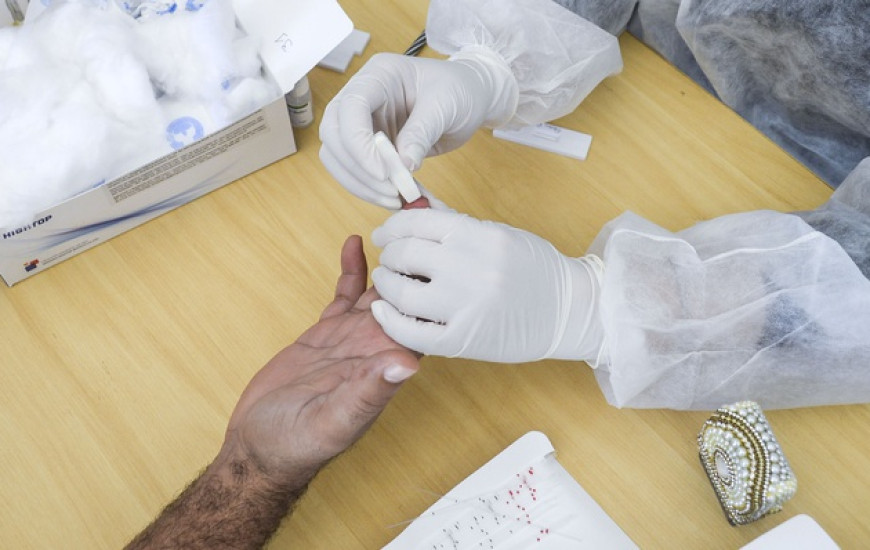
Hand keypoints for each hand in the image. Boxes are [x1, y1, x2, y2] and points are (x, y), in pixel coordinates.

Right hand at [221, 235, 418, 487]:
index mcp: (387, 365)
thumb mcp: (335, 420)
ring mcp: (353, 337)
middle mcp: (377, 346)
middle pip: (409, 296)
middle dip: (420, 259)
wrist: (261, 445)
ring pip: (381, 289)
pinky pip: (346, 294)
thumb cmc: (300, 444)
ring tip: (402, 221)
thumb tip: (407, 364)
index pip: (423, 321)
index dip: (436, 288)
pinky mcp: (327, 332)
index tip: (447, 251)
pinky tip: (355, 243)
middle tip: (429, 213)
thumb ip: (369, 392)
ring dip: (393, 259)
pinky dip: (352, 269)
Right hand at [319, 50, 516, 208]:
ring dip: (360, 183)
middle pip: (333, 134)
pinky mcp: (368, 144)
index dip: (359, 144)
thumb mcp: (447, 105)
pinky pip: (354, 169)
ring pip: (337, 156)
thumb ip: (422, 132)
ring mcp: (362, 120)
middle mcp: (362, 95)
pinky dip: (368, 188)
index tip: (383, 173)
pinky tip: (393, 197)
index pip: (350, 108)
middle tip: (390, 191)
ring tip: (394, 199)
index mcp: (379, 75)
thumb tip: (402, 165)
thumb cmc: (459, 89)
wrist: (469, 97)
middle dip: (357, 168)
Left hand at [370, 209, 603, 362]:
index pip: (418, 222)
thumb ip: (452, 220)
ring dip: (385, 284)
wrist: (568, 310)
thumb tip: (414, 198)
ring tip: (386, 280)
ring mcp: (467, 307)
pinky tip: (382, 311)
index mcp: (480, 236)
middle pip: (406, 255)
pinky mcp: (463, 341)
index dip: (393, 226)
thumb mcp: (496, 233)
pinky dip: (390, 320)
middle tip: (389, 258)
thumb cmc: (533, 269)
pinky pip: (412, 332)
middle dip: (390, 255)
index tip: (385, 233)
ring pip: (402, 293)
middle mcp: (471, 269)